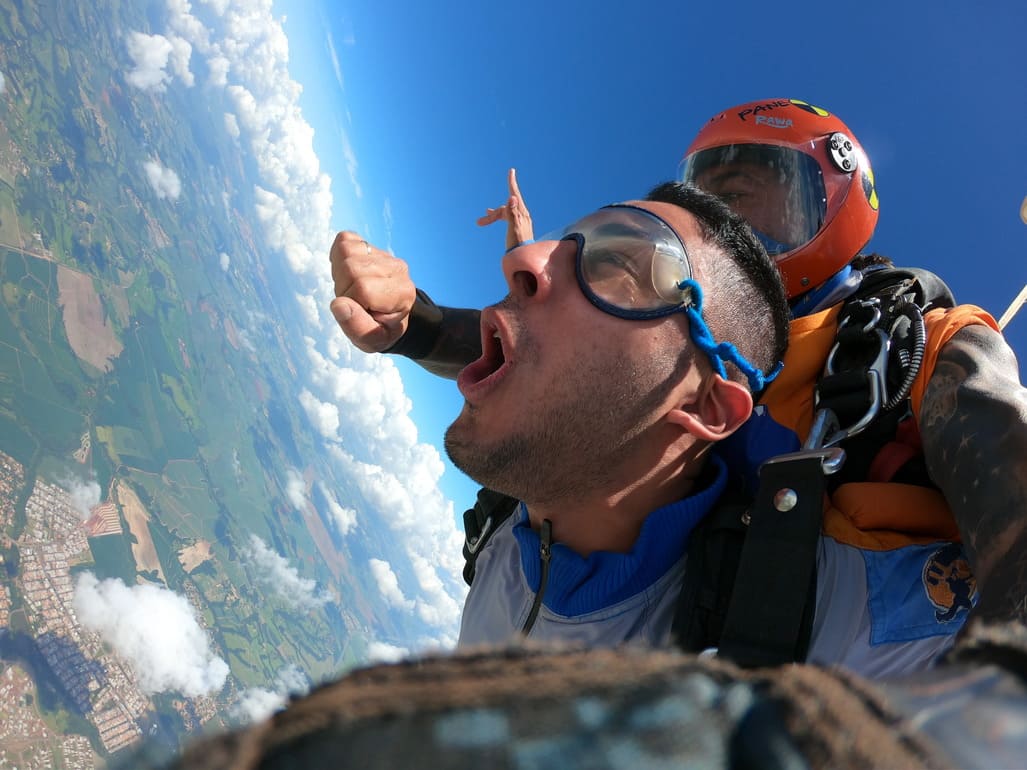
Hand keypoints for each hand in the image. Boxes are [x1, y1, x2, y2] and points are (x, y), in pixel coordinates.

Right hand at [328, 232, 416, 352]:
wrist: (388, 316)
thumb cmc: (378, 330)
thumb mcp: (371, 341)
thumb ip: (356, 327)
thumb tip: (338, 305)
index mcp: (402, 294)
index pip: (363, 288)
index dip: (350, 302)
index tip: (358, 312)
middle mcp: (397, 269)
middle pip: (351, 267)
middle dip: (343, 288)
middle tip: (354, 301)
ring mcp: (385, 255)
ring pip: (346, 251)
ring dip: (340, 273)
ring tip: (351, 288)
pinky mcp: (371, 246)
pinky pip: (345, 240)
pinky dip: (338, 256)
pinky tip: (348, 273)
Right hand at [476, 168, 533, 250]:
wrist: (523, 257)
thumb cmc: (517, 243)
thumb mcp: (514, 227)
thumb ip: (512, 212)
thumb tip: (512, 197)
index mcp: (521, 213)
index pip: (515, 194)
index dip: (512, 183)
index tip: (511, 171)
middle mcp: (522, 215)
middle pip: (505, 208)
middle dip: (492, 214)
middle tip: (479, 222)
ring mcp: (520, 221)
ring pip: (504, 214)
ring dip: (493, 217)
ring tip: (480, 221)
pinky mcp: (518, 227)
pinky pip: (507, 218)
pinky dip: (499, 218)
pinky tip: (494, 219)